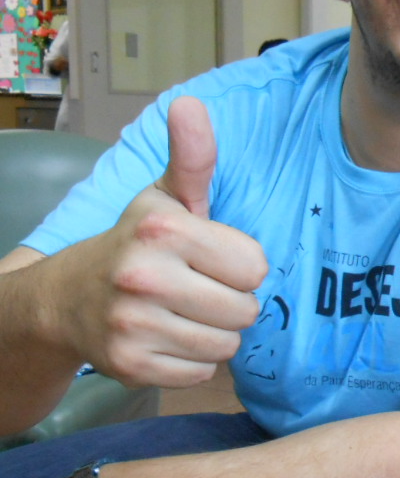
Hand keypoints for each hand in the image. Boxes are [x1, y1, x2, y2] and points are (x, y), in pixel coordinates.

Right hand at [54, 96, 267, 386]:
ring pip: (226, 346)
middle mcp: (144, 277)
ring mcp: (133, 326)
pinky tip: (167, 338)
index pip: (256, 267)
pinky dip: (192, 361)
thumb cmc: (136, 243)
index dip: (239, 265)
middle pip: (246, 310)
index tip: (210, 258)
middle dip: (230, 302)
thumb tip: (190, 103)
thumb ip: (192, 157)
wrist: (66, 298)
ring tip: (183, 313)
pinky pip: (201, 374)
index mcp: (163, 230)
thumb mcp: (165, 197)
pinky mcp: (130, 367)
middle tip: (197, 288)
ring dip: (214, 334)